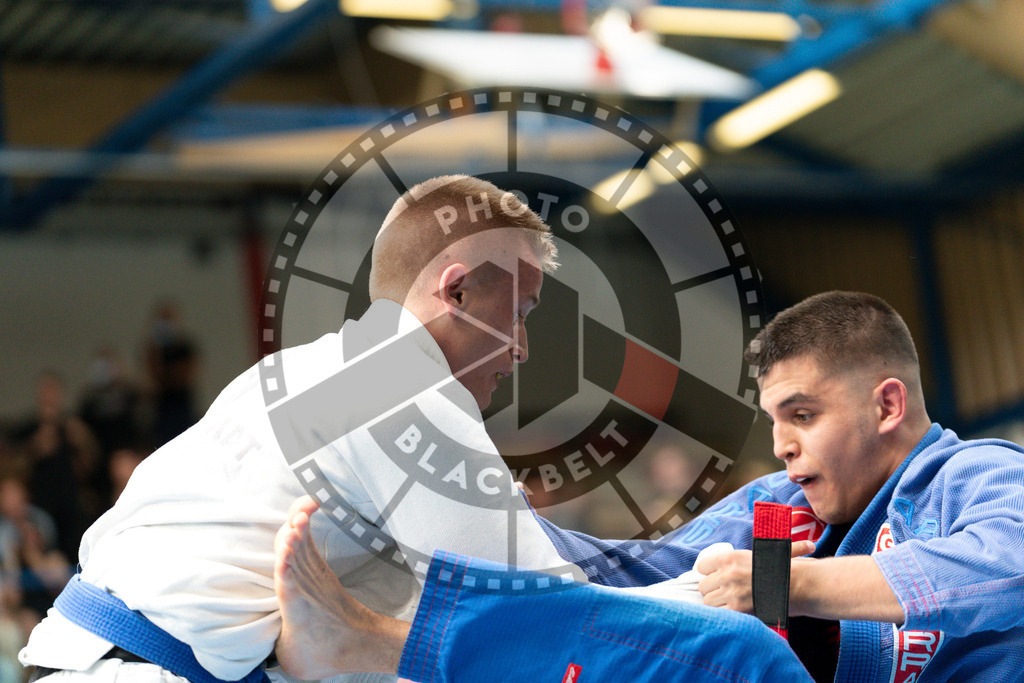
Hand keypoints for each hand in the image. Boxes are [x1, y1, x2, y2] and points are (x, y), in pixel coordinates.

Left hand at [697, 540, 815, 612]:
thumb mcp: (762, 553)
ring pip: (708, 601)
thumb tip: (792, 544)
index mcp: (729, 557)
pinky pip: (719, 612)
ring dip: (716, 602)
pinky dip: (724, 613)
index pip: (702, 566)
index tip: (716, 575)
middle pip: (703, 585)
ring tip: (728, 601)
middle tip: (723, 590)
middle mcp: (726, 574)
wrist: (796, 585)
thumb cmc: (780, 567)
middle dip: (712, 588)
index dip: (708, 572)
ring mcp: (731, 592)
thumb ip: (753, 551)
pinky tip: (733, 610)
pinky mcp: (737, 609)